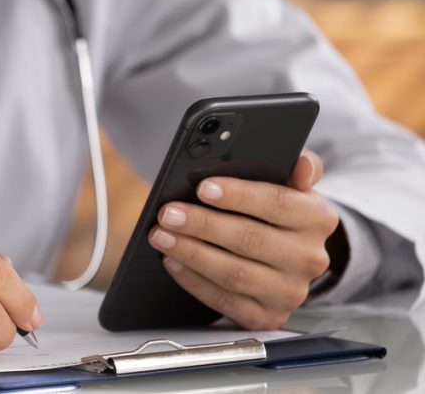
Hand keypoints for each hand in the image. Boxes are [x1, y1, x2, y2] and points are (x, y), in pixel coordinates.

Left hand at [148, 149, 338, 329]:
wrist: (289, 257)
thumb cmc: (280, 212)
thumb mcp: (292, 185)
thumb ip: (298, 165)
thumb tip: (301, 163)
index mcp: (318, 218)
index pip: (277, 203)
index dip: (238, 195)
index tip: (202, 188)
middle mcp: (309, 258)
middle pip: (250, 240)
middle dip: (202, 225)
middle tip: (168, 213)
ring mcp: (290, 292)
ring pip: (235, 273)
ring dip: (191, 253)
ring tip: (161, 235)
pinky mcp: (267, 316)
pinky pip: (225, 301)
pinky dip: (194, 281)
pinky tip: (173, 262)